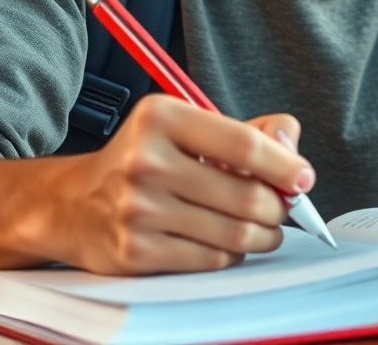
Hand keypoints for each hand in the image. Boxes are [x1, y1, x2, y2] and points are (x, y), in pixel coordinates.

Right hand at [44, 96, 313, 275]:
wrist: (74, 203)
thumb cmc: (144, 159)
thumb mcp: (187, 125)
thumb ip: (245, 130)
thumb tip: (290, 142)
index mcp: (162, 117)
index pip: (243, 145)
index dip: (284, 165)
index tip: (303, 178)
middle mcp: (146, 161)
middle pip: (244, 195)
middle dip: (277, 206)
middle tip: (283, 206)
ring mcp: (138, 210)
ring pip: (233, 234)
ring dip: (262, 234)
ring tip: (265, 227)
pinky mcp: (135, 252)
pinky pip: (210, 260)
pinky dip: (230, 254)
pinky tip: (227, 241)